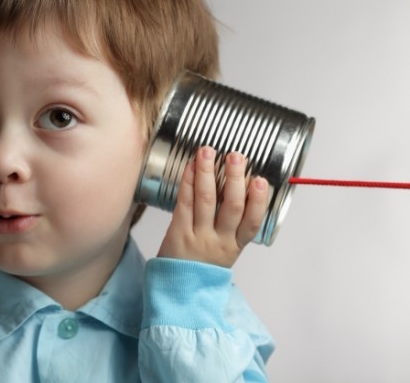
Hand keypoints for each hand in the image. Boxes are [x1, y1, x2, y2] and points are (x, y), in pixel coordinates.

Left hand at [157, 146, 268, 267]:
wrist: (178, 288)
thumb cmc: (204, 263)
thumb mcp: (227, 249)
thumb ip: (235, 224)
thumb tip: (244, 184)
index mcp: (236, 245)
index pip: (252, 222)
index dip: (259, 201)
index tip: (262, 181)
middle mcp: (219, 241)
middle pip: (232, 208)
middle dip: (235, 180)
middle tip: (236, 157)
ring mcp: (198, 236)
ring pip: (206, 201)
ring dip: (207, 173)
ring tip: (208, 152)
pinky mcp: (178, 231)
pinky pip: (184, 203)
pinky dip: (188, 182)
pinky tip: (190, 166)